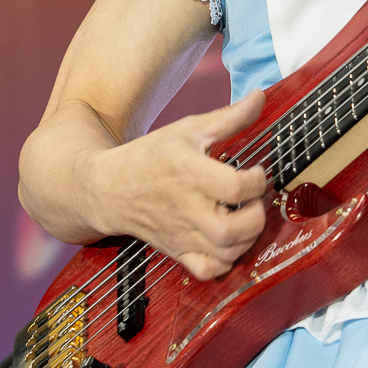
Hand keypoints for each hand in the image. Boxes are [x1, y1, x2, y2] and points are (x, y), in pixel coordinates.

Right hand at [84, 90, 268, 278]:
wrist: (107, 188)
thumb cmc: (150, 156)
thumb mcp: (188, 129)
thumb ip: (229, 117)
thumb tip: (260, 96)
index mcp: (188, 173)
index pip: (234, 187)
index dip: (257, 180)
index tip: (256, 171)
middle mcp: (185, 208)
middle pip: (232, 230)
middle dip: (256, 217)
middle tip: (254, 202)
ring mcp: (181, 234)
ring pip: (226, 253)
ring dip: (248, 239)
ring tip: (246, 218)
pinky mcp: (177, 252)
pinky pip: (208, 271)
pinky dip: (227, 262)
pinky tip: (230, 242)